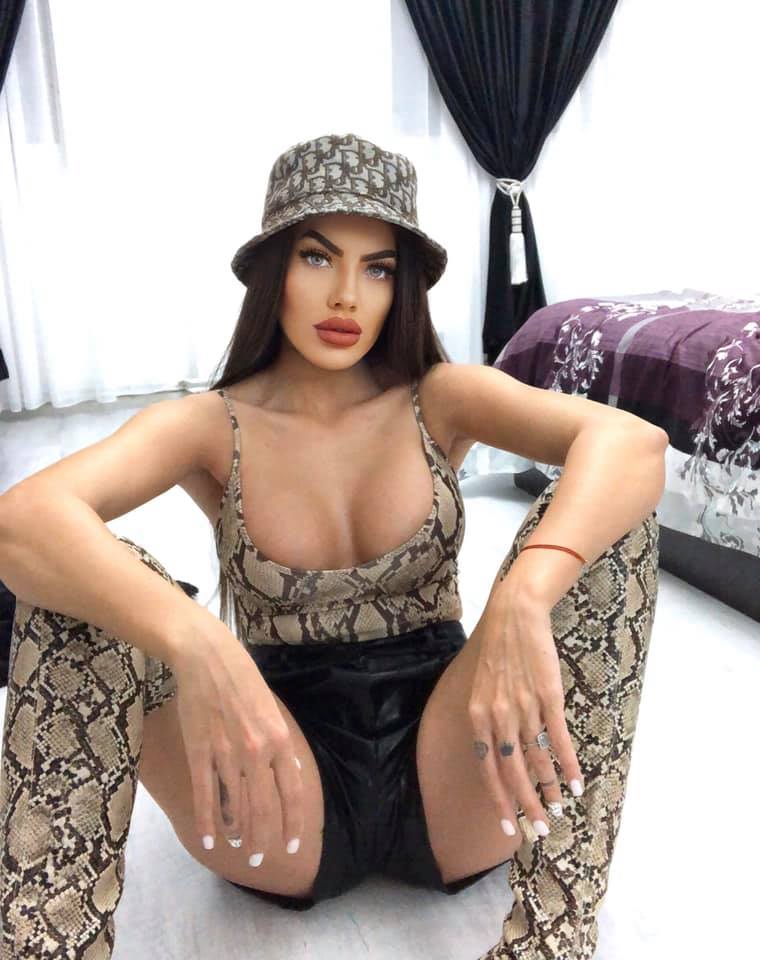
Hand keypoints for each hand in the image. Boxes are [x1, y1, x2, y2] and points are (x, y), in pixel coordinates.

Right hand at [169, 618, 303, 860]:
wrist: (207, 658)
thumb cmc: (243, 680)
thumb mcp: (273, 710)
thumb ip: (281, 744)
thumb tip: (293, 771)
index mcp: (278, 740)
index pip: (291, 793)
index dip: (293, 823)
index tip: (293, 846)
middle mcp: (256, 751)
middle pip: (263, 808)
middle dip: (264, 840)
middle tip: (261, 861)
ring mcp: (226, 754)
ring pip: (234, 806)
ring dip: (238, 834)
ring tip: (239, 850)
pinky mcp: (200, 752)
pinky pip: (205, 795)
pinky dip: (207, 822)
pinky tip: (210, 840)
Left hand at [468, 593, 582, 837]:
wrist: (514, 615)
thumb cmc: (499, 653)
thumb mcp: (481, 689)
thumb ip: (486, 721)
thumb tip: (493, 753)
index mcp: (477, 716)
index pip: (486, 769)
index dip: (498, 800)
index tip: (509, 828)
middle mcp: (498, 716)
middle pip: (512, 772)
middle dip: (527, 805)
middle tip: (540, 830)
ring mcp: (524, 707)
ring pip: (537, 759)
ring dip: (550, 789)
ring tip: (560, 809)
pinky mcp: (548, 697)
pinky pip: (558, 739)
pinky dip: (569, 764)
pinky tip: (577, 783)